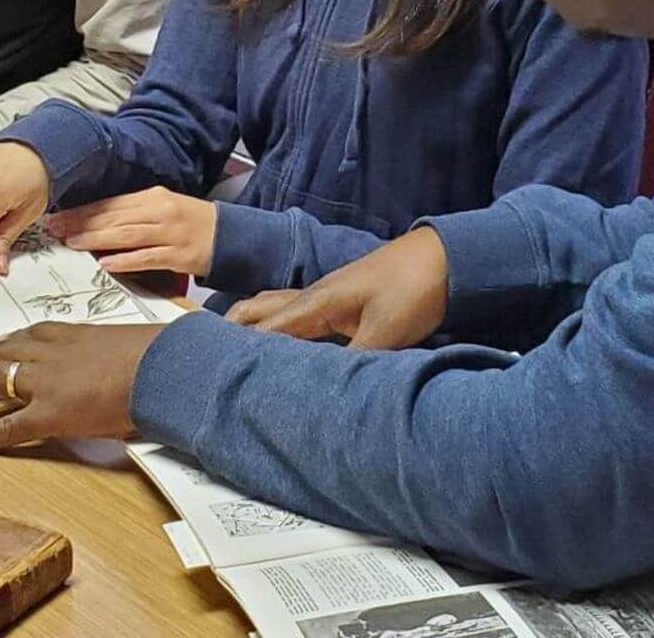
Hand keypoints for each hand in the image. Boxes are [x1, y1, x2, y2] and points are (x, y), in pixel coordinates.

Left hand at [0, 322, 164, 450]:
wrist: (158, 367)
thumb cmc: (148, 354)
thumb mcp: (115, 343)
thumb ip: (99, 353)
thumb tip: (104, 365)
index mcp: (62, 333)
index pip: (20, 338)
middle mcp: (43, 352)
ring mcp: (41, 382)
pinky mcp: (46, 414)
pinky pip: (4, 426)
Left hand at [45, 188, 216, 275]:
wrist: (231, 235)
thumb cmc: (191, 223)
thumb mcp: (162, 209)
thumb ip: (133, 214)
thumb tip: (97, 222)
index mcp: (152, 197)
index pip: (111, 203)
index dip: (83, 211)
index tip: (59, 217)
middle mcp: (160, 210)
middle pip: (115, 217)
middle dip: (83, 223)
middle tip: (56, 230)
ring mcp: (170, 232)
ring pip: (128, 234)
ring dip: (98, 239)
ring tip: (74, 243)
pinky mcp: (179, 254)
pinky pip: (149, 257)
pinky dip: (127, 260)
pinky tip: (108, 263)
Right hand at [224, 226, 448, 350]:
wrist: (445, 260)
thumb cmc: (413, 289)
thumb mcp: (386, 332)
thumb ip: (354, 363)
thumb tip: (326, 394)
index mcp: (317, 303)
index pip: (266, 330)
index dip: (238, 349)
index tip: (212, 370)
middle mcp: (314, 297)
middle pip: (260, 311)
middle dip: (232, 330)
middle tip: (208, 356)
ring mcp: (327, 297)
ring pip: (276, 309)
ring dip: (253, 325)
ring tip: (233, 349)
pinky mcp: (343, 303)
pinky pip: (298, 315)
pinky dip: (279, 327)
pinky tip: (283, 344)